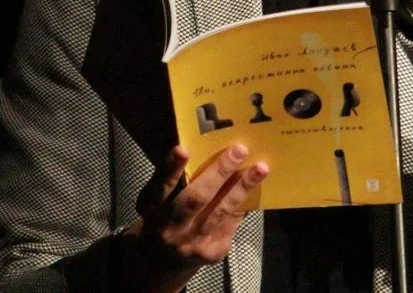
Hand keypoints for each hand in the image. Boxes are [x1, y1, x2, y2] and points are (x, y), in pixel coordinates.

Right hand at [120, 144, 267, 291]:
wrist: (160, 264)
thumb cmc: (162, 217)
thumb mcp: (156, 200)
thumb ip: (174, 181)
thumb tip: (206, 148)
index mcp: (152, 208)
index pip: (161, 186)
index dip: (171, 168)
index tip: (183, 149)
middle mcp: (170, 228)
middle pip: (197, 199)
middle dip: (220, 172)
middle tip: (240, 150)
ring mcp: (192, 243)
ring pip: (221, 211)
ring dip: (242, 187)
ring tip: (260, 168)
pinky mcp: (211, 253)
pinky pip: (231, 222)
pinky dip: (244, 202)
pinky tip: (257, 186)